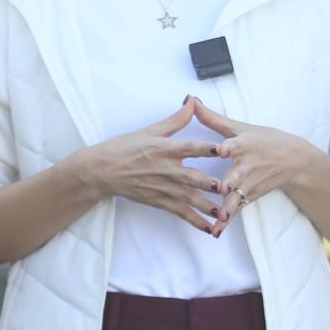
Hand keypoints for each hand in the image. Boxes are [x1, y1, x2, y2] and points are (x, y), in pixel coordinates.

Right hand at [75, 99, 227, 234]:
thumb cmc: (125, 148)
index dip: (205, 148)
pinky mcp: (160, 201)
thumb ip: (176, 119)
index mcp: (165, 148)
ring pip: (189, 199)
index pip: (189, 147)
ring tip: (224, 214)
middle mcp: (166, 169)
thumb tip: (193, 101)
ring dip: (207, 207)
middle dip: (209, 184)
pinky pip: (181, 213)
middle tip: (227, 188)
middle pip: (191, 177)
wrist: (103, 171)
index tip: (222, 149)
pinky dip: (195, 221)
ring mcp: (163, 188)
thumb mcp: (151, 130)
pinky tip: (209, 228)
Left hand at [190, 98, 318, 230]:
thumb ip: (212, 118)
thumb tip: (191, 100)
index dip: (229, 147)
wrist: (293, 160)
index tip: (222, 150)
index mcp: (244, 144)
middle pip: (237, 174)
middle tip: (220, 188)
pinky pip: (237, 209)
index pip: (237, 145)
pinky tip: (216, 230)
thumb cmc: (264, 139)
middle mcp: (247, 165)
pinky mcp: (250, 195)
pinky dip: (227, 220)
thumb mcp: (241, 127)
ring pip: (237, 196)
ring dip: (228, 207)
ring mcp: (249, 183)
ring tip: (219, 218)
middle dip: (229, 182)